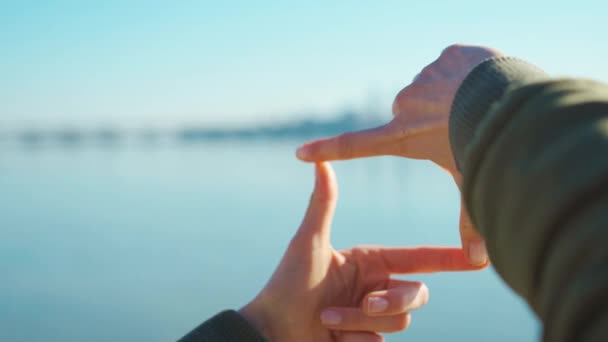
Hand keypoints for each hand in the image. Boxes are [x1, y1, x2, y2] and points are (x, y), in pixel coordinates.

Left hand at [240, 162, 483, 341]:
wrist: (272, 331)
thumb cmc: (288, 284)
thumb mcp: (309, 243)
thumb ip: (323, 203)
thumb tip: (320, 160)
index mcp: (370, 262)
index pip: (418, 258)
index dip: (449, 258)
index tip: (479, 257)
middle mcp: (376, 287)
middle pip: (416, 295)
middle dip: (393, 302)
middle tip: (366, 304)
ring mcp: (373, 316)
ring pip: (399, 322)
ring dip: (360, 322)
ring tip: (328, 320)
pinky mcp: (367, 340)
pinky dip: (354, 340)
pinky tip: (331, 336)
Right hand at [294, 44, 502, 265]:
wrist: (511, 95)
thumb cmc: (488, 146)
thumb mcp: (474, 184)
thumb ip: (473, 222)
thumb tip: (479, 262)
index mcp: (405, 137)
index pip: (355, 147)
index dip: (327, 150)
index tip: (301, 152)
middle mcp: (407, 105)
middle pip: (413, 116)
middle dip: (432, 123)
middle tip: (459, 130)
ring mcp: (427, 77)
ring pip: (437, 90)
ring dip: (453, 99)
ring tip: (477, 108)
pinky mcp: (447, 56)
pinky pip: (456, 67)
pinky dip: (470, 76)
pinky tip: (486, 86)